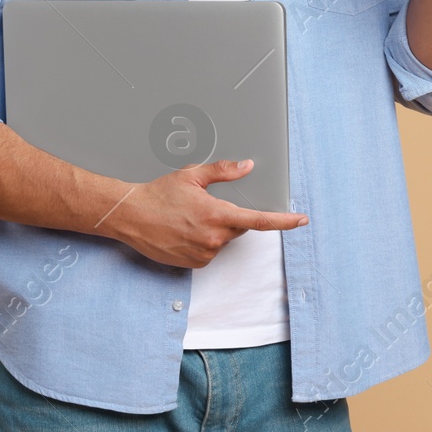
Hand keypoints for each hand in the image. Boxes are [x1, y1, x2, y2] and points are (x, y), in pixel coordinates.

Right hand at [104, 159, 307, 268]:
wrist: (130, 216)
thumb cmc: (158, 195)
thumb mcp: (193, 175)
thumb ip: (224, 171)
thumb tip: (247, 166)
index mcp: (217, 214)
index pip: (259, 220)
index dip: (284, 221)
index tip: (301, 220)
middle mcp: (213, 237)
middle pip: (238, 228)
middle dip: (228, 216)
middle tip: (203, 206)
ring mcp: (204, 253)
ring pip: (223, 240)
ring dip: (214, 230)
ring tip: (187, 218)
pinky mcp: (194, 264)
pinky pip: (209, 252)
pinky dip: (203, 242)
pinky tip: (184, 231)